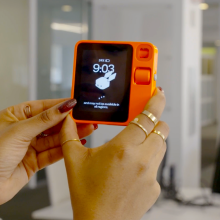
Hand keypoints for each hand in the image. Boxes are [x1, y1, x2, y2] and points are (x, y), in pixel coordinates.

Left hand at [0, 98, 94, 204]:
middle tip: (85, 118)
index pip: (43, 107)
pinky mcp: (35, 160)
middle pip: (52, 123)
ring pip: (55, 138)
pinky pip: (54, 152)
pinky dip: (66, 148)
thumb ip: (44, 120)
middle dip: (69, 121)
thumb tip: (63, 107)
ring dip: (70, 134)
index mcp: (16, 116)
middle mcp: (24, 130)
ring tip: (87, 128)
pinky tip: (76, 142)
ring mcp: (30, 145)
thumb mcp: (19, 131)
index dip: (59, 105)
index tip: (75, 104)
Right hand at [60, 88, 168, 219]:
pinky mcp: (155, 187)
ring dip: (152, 139)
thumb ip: (69, 135)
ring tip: (135, 145)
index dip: (156, 102)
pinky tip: (133, 167)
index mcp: (122, 149)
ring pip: (162, 146)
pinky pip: (157, 165)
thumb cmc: (87, 195)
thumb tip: (67, 119)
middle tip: (143, 121)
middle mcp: (141, 160)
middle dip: (154, 122)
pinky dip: (149, 159)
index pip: (147, 117)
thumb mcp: (74, 160)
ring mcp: (151, 174)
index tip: (159, 93)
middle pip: (161, 129)